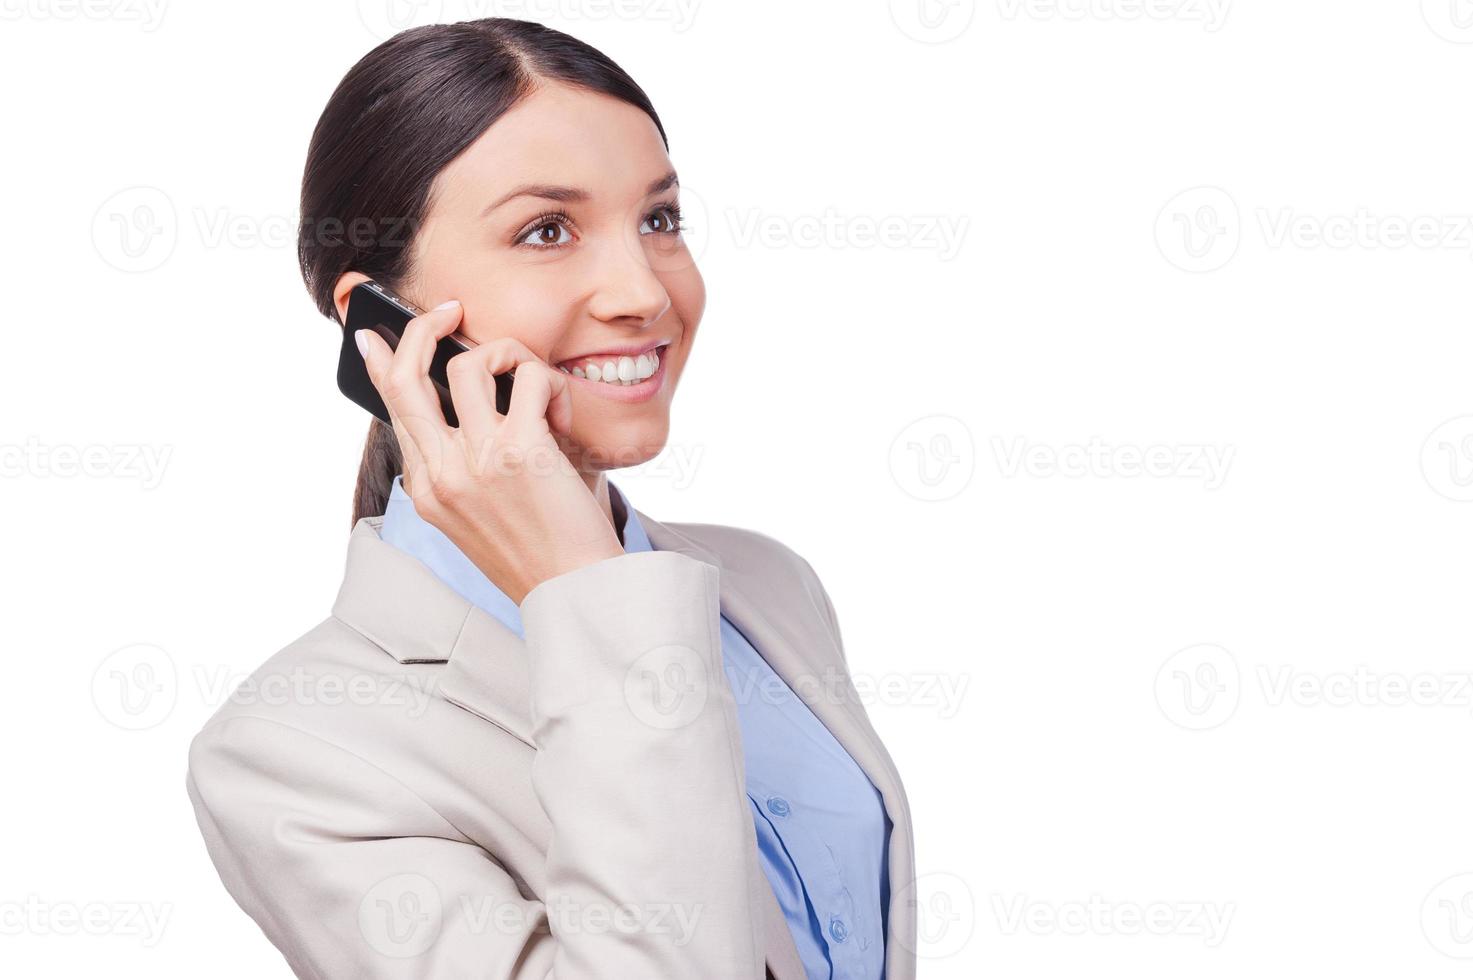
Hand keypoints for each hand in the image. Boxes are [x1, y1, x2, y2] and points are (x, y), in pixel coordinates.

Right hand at [356, 300, 624, 603]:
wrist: (576, 591)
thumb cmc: (543, 548)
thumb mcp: (482, 512)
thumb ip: (465, 464)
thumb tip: (475, 400)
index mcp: (427, 489)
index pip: (392, 410)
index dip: (383, 364)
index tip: (376, 338)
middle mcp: (441, 473)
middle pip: (405, 376)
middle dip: (421, 328)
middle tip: (449, 310)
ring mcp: (476, 460)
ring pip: (468, 363)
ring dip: (508, 355)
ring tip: (535, 387)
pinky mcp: (519, 450)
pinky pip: (528, 377)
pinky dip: (549, 383)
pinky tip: (561, 415)